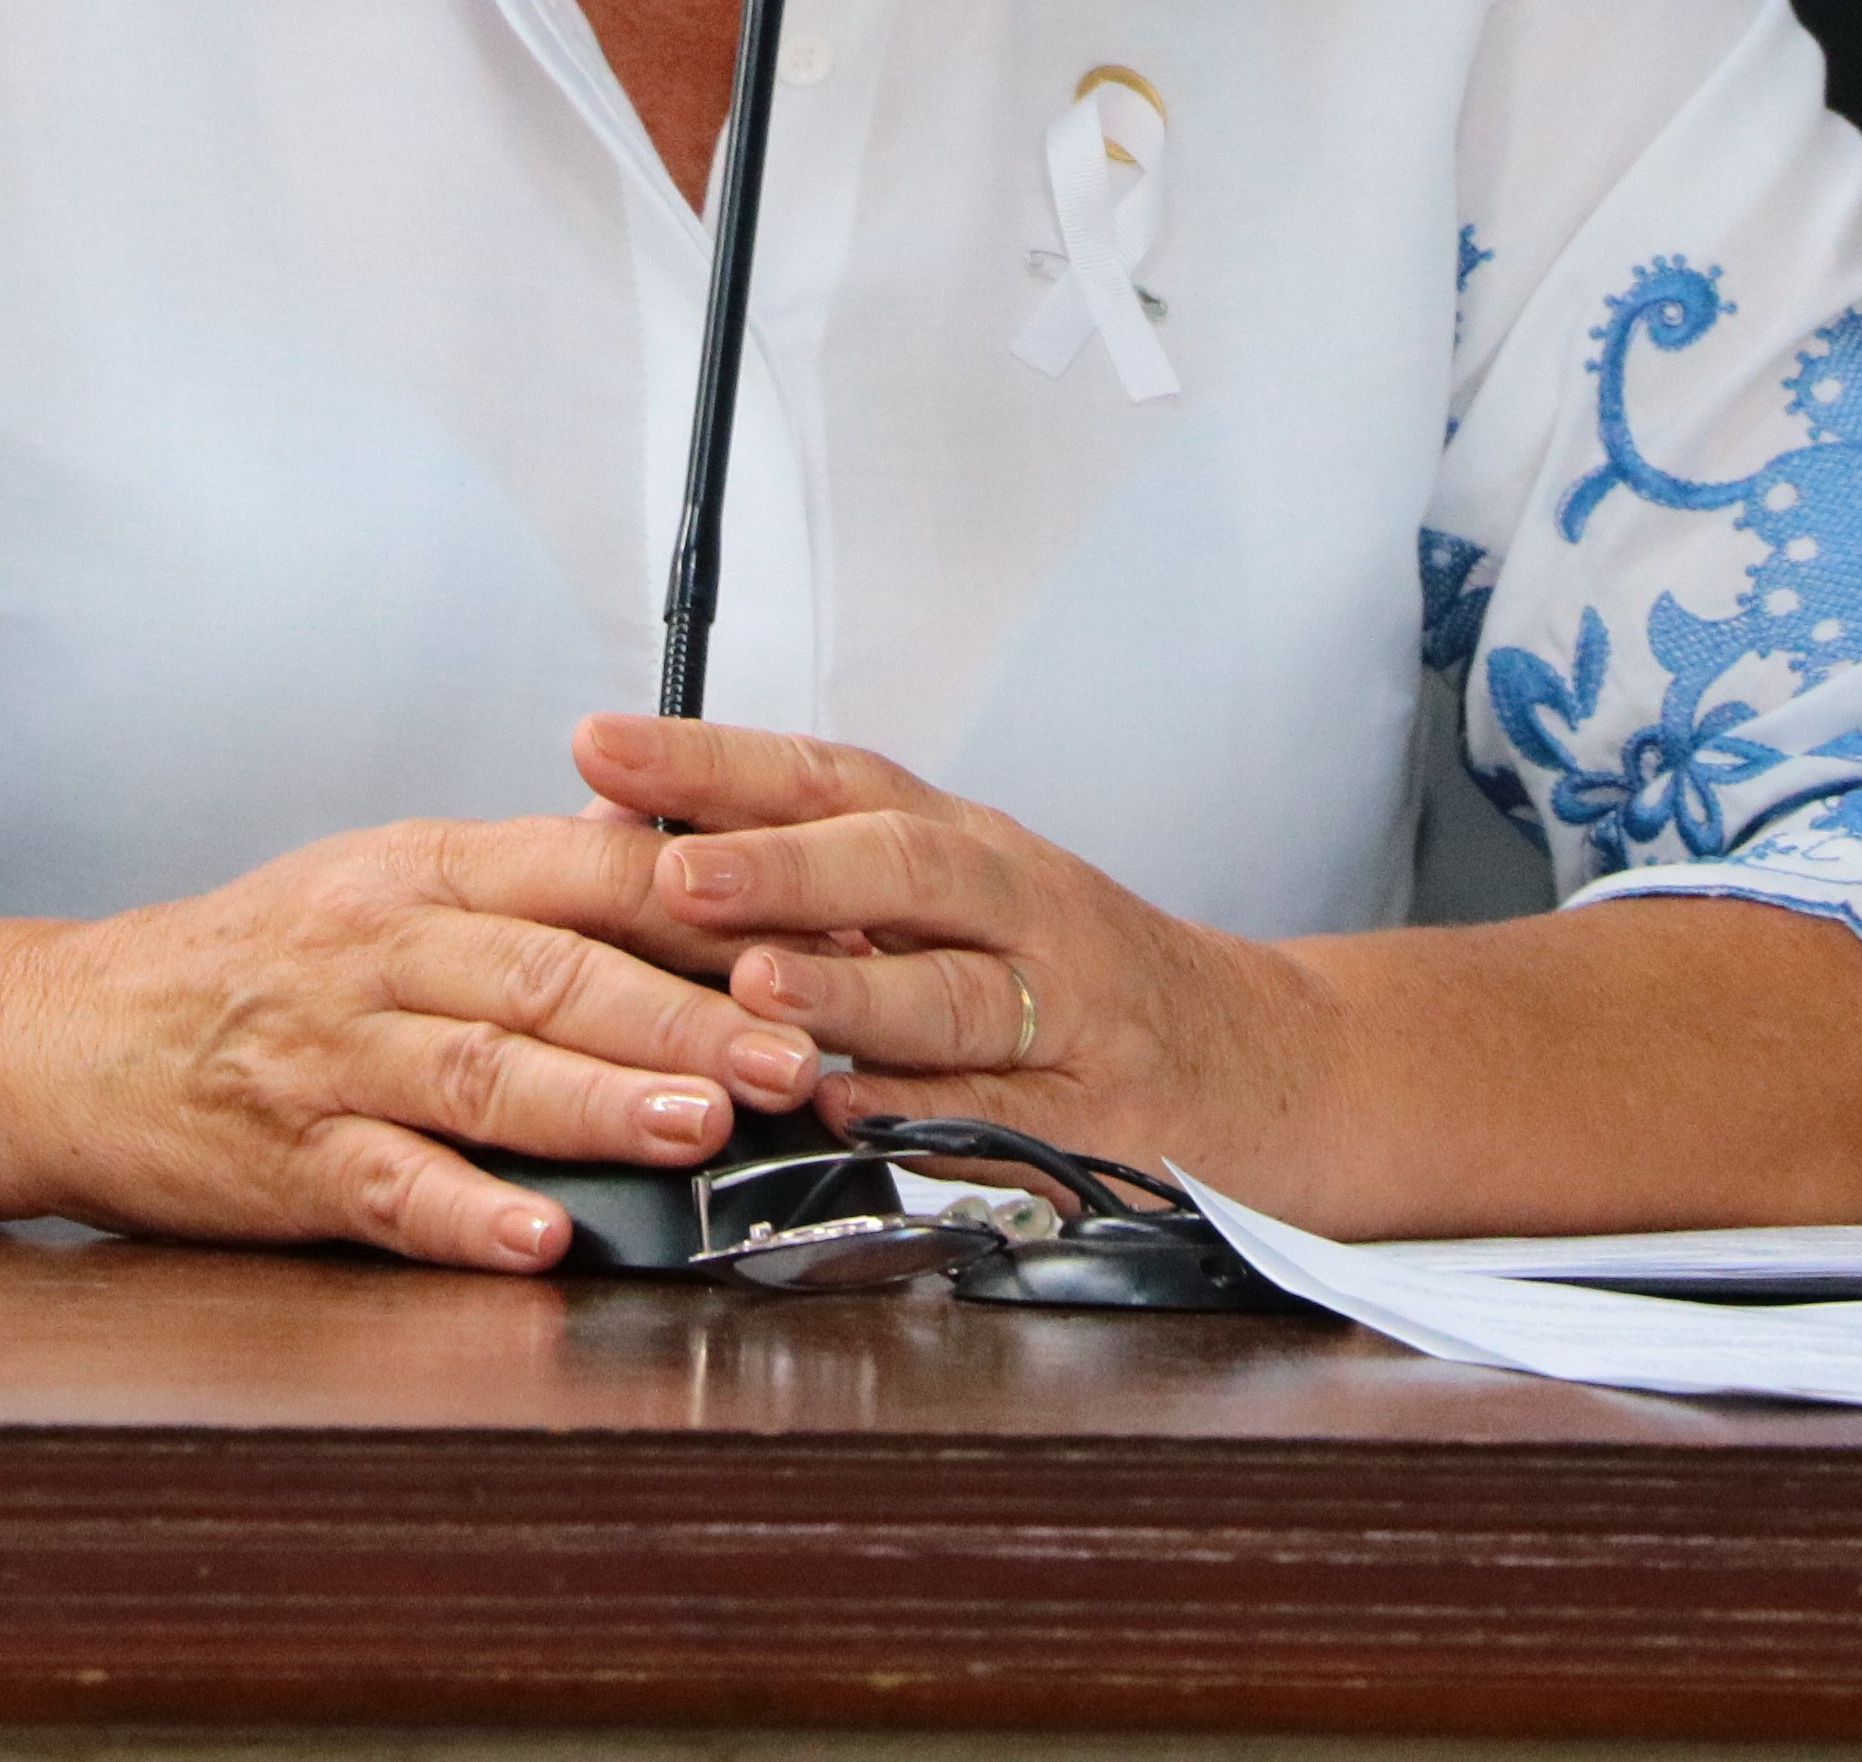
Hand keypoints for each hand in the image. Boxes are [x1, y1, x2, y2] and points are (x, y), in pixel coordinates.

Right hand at [4, 810, 824, 1272]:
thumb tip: (682, 866)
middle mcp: (385, 948)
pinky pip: (386, 1182)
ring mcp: (335, 1053)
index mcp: (429, 869)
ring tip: (702, 1127)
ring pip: (484, 1070)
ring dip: (600, 1102)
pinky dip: (463, 1211)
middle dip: (689, 1014)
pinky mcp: (288, 1155)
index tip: (814, 944)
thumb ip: (530, 878)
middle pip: (555, 972)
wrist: (77, 1032)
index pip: (592, 871)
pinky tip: (538, 1236)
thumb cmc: (257, 963)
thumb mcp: (390, 878)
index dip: (713, 907)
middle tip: (796, 1055)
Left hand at [571, 714, 1328, 1189]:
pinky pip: (1003, 1114)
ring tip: (758, 993)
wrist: (1261, 1062)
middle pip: (901, 865)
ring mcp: (1067, 1010)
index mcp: (960, 843)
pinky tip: (848, 1114)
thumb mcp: (955, 901)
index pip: (829, 778)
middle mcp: (1015, 906)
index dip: (714, 761)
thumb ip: (816, 882)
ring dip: (852, 993)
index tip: (600, 746)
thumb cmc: (1068, 976)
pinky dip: (924, 1113)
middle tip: (676, 874)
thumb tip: (631, 846)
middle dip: (783, 866)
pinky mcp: (1099, 1115)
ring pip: (955, 992)